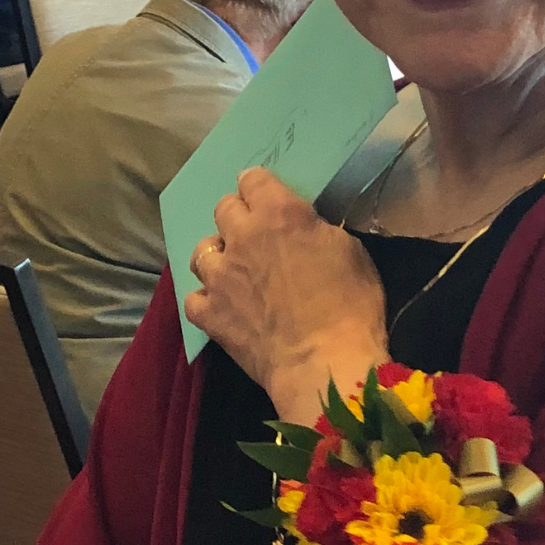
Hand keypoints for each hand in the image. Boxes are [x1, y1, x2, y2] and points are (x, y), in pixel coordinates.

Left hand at [185, 167, 387, 425]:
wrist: (325, 364)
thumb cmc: (351, 307)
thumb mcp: (351, 253)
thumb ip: (318, 231)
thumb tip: (304, 229)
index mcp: (279, 214)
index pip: (253, 180)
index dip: (259, 186)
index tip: (265, 197)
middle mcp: (242, 237)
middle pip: (223, 208)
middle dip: (237, 216)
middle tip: (254, 235)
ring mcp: (220, 277)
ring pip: (202, 250)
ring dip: (217, 255)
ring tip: (232, 270)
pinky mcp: (209, 313)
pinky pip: (193, 298)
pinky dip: (206, 300)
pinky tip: (220, 307)